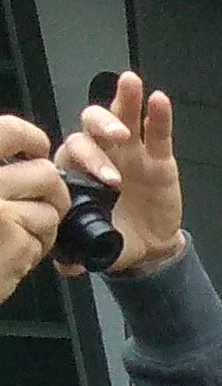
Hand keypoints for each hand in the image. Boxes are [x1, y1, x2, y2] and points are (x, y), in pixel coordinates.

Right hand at [0, 115, 63, 308]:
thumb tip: (19, 159)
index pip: (9, 130)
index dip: (32, 139)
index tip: (38, 150)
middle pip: (45, 173)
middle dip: (52, 193)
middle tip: (39, 206)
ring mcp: (1, 212)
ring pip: (50, 210)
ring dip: (42, 226)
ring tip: (15, 236)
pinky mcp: (17, 243)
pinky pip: (45, 240)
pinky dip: (34, 250)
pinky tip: (11, 255)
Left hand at [56, 71, 181, 277]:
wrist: (148, 247)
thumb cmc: (116, 237)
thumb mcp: (95, 245)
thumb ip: (77, 253)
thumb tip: (65, 266)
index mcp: (79, 172)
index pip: (74, 153)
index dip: (88, 160)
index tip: (106, 180)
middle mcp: (101, 155)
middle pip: (92, 127)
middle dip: (103, 129)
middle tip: (119, 140)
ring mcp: (130, 152)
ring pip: (120, 116)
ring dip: (125, 101)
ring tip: (132, 87)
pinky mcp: (158, 157)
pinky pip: (157, 131)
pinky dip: (158, 114)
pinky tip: (159, 100)